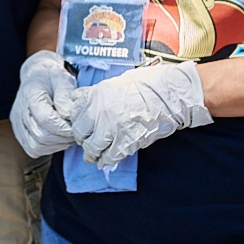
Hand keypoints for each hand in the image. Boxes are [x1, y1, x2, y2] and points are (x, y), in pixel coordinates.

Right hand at [11, 49, 79, 157]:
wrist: (38, 76)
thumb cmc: (53, 78)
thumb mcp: (63, 78)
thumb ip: (65, 95)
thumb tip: (68, 116)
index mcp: (30, 94)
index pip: (45, 119)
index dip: (64, 127)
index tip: (76, 125)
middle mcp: (19, 111)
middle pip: (40, 136)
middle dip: (62, 138)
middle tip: (75, 132)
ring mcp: (17, 124)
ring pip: (36, 146)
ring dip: (56, 145)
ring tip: (68, 135)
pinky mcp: (19, 133)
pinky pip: (32, 150)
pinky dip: (48, 148)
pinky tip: (58, 138)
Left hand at [74, 59, 210, 167]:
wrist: (170, 94)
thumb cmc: (148, 84)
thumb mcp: (116, 82)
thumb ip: (97, 93)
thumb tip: (82, 100)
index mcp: (96, 95)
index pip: (74, 113)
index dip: (77, 121)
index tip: (81, 126)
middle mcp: (100, 112)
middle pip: (79, 133)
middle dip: (82, 139)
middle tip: (86, 142)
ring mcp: (112, 129)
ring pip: (92, 148)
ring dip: (91, 154)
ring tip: (93, 156)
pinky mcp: (126, 143)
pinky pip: (110, 157)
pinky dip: (106, 161)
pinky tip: (105, 162)